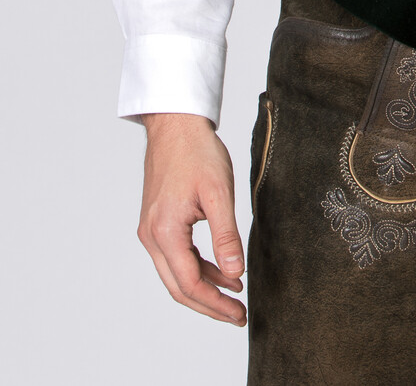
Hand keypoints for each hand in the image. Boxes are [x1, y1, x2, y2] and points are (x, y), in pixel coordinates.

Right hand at [137, 112, 246, 325]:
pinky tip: (222, 269)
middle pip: (179, 287)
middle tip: (238, 316)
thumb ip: (226, 236)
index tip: (239, 314)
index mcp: (165, 232)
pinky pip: (176, 256)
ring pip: (176, 274)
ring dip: (205, 286)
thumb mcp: (219, 192)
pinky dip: (199, 266)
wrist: (176, 125)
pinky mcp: (157, 223)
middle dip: (209, 305)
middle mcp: (151, 237)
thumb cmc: (197, 152)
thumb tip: (235, 273)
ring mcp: (151, 231)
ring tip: (235, 294)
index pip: (190, 284)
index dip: (215, 303)